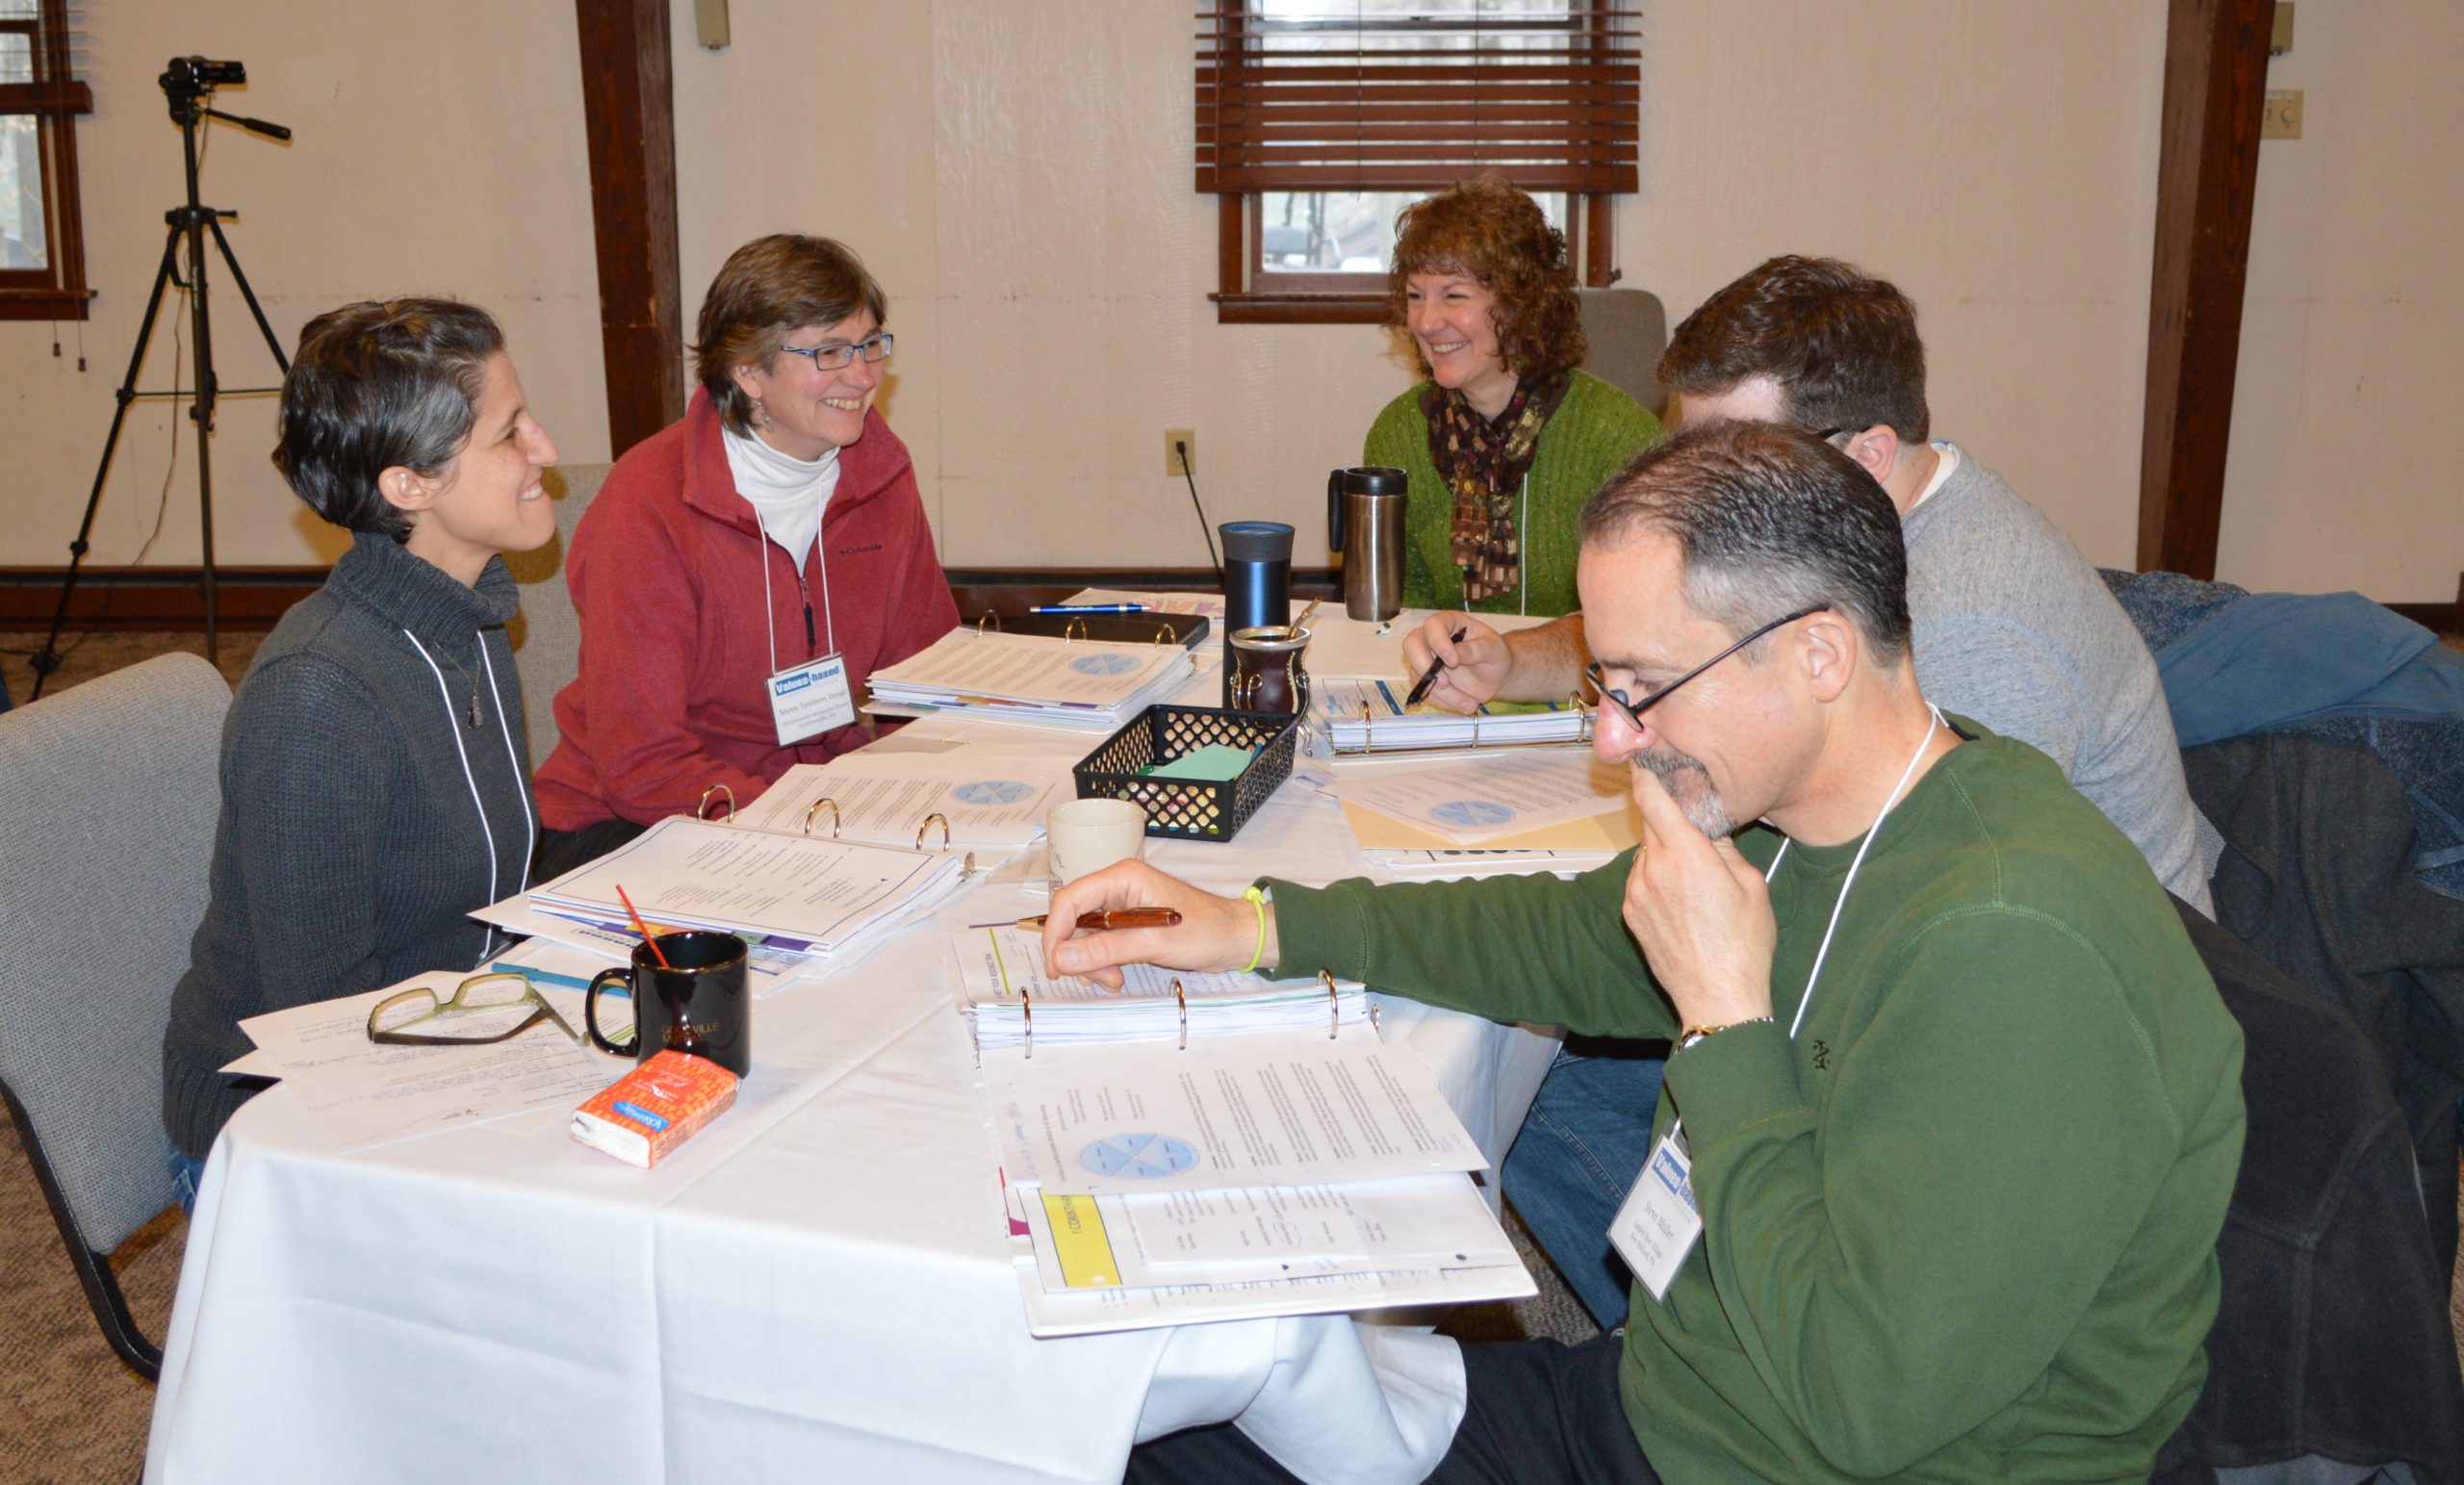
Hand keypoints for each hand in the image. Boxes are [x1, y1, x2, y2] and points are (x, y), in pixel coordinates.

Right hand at [1041, 860, 1270, 990]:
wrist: (1236, 939)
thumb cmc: (1205, 932)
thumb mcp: (1154, 942)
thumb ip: (1106, 949)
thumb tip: (1062, 958)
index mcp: (1122, 878)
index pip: (1070, 900)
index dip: (1056, 932)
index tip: (1056, 964)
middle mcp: (1118, 888)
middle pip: (1074, 919)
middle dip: (1079, 953)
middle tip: (1096, 979)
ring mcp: (1122, 907)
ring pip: (1085, 936)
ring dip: (1092, 962)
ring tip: (1114, 981)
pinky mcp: (1128, 924)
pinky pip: (1101, 943)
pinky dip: (1103, 963)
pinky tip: (1117, 976)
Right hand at [1400, 613, 1512, 714]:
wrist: (1496, 676)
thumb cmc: (1495, 655)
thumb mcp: (1494, 649)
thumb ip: (1476, 649)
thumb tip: (1457, 653)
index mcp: (1450, 623)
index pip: (1433, 625)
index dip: (1438, 642)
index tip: (1454, 661)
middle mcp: (1433, 639)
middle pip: (1411, 645)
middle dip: (1424, 666)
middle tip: (1445, 683)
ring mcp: (1428, 660)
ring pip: (1419, 675)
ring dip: (1442, 693)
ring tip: (1470, 702)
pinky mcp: (1428, 680)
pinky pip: (1426, 692)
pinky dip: (1444, 702)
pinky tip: (1465, 703)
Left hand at [1622, 767, 1776, 1031]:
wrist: (1718, 998)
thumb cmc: (1744, 942)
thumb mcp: (1752, 884)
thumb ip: (1724, 847)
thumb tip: (1709, 825)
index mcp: (1686, 854)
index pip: (1654, 800)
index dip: (1647, 775)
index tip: (1644, 759)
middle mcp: (1653, 868)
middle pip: (1651, 826)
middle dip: (1668, 820)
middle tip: (1692, 827)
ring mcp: (1636, 893)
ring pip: (1646, 855)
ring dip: (1664, 854)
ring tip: (1694, 881)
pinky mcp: (1630, 914)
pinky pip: (1640, 881)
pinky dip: (1656, 879)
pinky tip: (1682, 902)